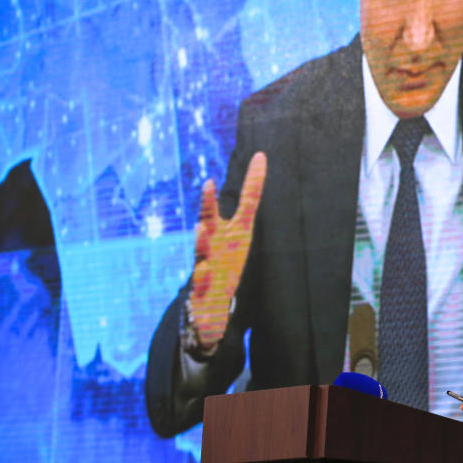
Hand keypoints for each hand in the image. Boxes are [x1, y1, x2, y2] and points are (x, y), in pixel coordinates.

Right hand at [189, 152, 266, 347]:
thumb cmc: (226, 265)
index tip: (261, 155)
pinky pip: (202, 283)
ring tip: (200, 229)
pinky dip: (203, 277)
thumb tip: (260, 166)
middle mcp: (216, 243)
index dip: (254, 181)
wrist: (208, 307)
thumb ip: (248, 204)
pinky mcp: (203, 289)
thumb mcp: (241, 235)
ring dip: (201, 241)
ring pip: (202, 252)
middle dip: (208, 203)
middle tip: (209, 183)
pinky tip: (205, 272)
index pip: (247, 202)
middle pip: (210, 221)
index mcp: (233, 230)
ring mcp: (207, 264)